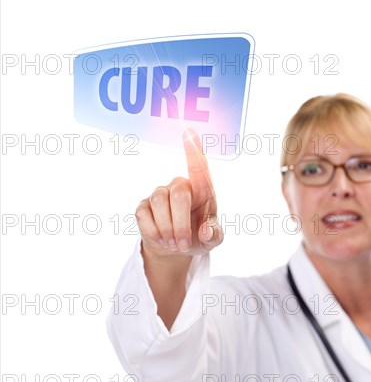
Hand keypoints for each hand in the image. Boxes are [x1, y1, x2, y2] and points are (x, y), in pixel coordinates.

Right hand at [135, 129, 223, 257]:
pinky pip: (144, 215)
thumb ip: (214, 235)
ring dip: (168, 229)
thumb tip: (207, 230)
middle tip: (183, 244)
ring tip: (175, 244)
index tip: (189, 131)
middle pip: (179, 193)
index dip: (194, 150)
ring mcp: (160, 194)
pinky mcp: (143, 206)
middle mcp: (180, 187)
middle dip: (182, 223)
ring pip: (159, 203)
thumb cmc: (198, 237)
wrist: (175, 250)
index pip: (199, 168)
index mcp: (203, 191)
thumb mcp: (212, 240)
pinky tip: (162, 240)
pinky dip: (154, 232)